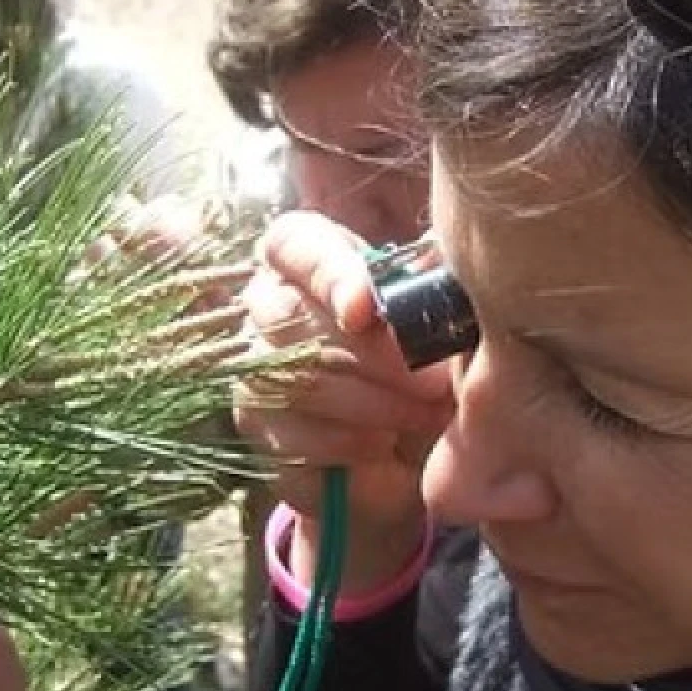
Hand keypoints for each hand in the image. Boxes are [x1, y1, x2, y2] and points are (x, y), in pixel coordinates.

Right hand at [233, 212, 453, 590]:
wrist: (412, 444)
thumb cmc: (426, 359)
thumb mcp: (437, 318)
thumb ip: (429, 292)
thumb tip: (432, 283)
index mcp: (306, 257)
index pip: (293, 244)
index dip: (326, 273)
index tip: (364, 309)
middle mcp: (267, 307)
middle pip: (292, 319)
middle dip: (372, 356)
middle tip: (435, 383)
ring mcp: (254, 371)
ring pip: (296, 383)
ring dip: (374, 406)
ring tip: (427, 416)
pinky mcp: (259, 435)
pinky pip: (293, 440)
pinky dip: (350, 446)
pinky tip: (386, 445)